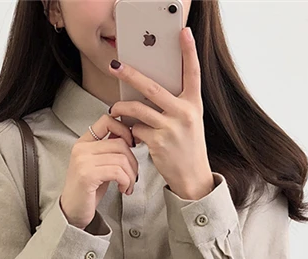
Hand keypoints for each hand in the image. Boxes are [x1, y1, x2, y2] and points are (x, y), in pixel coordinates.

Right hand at [59, 113, 137, 228]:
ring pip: (121, 158)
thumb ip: (110, 151)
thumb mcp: (99, 165)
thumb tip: (130, 138)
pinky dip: (126, 182)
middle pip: (120, 143)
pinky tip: (123, 189)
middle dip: (133, 161)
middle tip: (132, 176)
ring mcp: (83, 161)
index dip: (125, 130)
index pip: (107, 121)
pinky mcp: (87, 175)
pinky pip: (117, 171)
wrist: (72, 212)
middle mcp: (82, 148)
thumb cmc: (87, 191)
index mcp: (84, 142)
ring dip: (131, 175)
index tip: (132, 145)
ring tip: (127, 186)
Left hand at [107, 26, 214, 200]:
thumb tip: (147, 91)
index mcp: (193, 104)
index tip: (183, 33)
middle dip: (131, 74)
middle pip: (152, 87)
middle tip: (116, 66)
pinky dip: (130, 131)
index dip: (189, 51)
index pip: (193, 72)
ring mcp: (170, 127)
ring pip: (138, 109)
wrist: (192, 176)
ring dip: (121, 107)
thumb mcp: (189, 122)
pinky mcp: (158, 142)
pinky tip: (131, 135)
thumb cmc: (188, 147)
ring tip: (113, 108)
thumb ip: (175, 105)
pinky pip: (136, 129)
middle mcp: (184, 113)